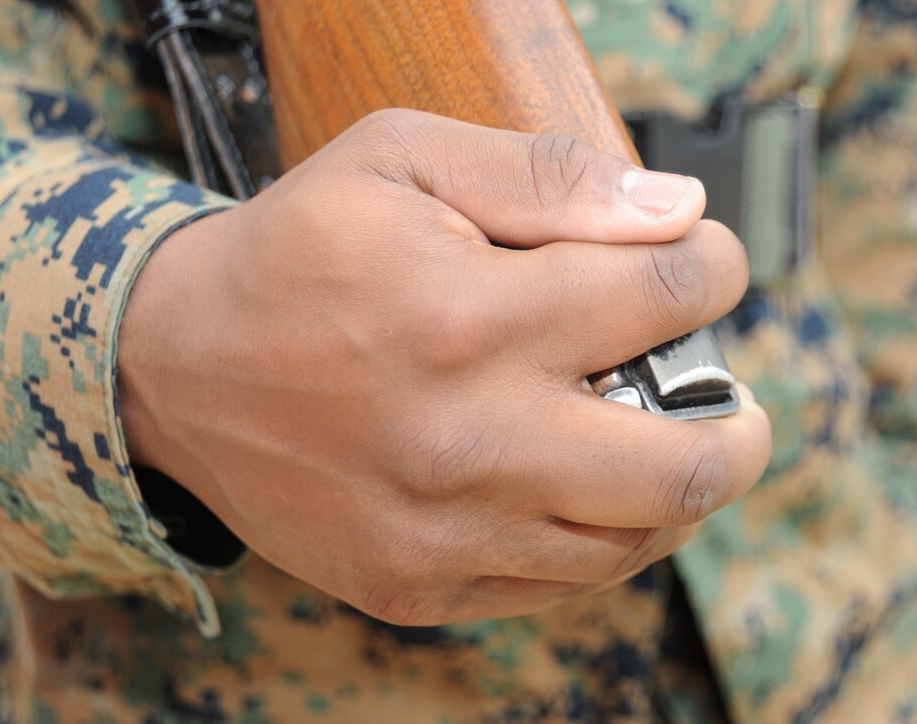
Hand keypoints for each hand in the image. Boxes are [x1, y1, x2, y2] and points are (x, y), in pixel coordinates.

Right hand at [118, 109, 770, 624]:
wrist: (174, 371)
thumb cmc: (293, 256)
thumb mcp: (399, 161)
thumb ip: (545, 177)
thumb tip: (674, 214)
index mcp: (469, 317)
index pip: (665, 297)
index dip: (713, 270)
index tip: (706, 267)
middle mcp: (467, 439)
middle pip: (684, 466)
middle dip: (742, 430)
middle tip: (738, 405)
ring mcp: (442, 530)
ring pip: (632, 542)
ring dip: (677, 492)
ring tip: (663, 445)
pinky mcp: (416, 584)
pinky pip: (559, 585)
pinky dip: (601, 537)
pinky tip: (583, 490)